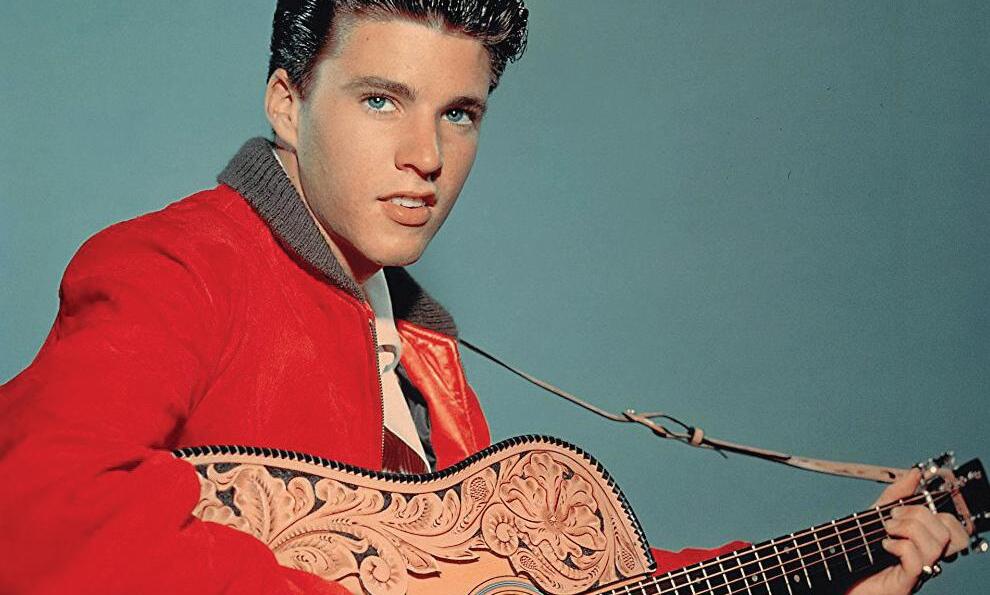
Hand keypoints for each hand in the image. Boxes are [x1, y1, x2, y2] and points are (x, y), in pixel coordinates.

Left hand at [847, 468, 968, 594]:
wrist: (838, 576)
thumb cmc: (859, 551)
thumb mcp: (876, 516)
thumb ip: (896, 496)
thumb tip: (916, 472)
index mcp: (924, 541)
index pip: (952, 525)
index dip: (933, 509)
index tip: (901, 507)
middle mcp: (927, 557)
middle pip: (948, 530)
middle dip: (919, 514)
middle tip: (892, 519)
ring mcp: (919, 571)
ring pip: (937, 543)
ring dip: (908, 528)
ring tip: (886, 531)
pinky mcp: (906, 583)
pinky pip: (918, 560)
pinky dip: (899, 546)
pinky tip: (884, 545)